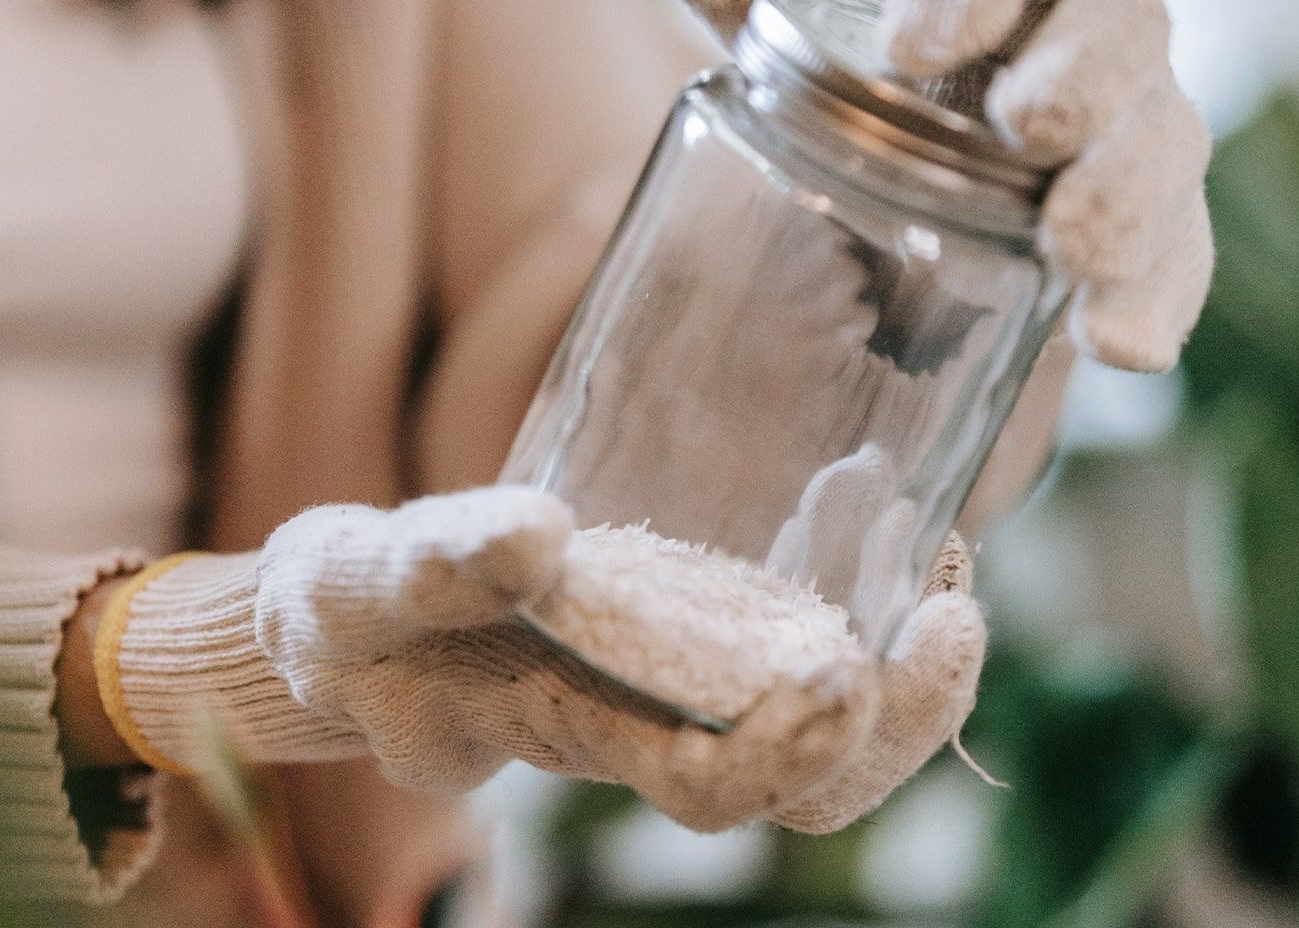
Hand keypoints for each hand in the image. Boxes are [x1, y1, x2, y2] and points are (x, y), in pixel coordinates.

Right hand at [109, 487, 984, 833]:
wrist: (348, 618)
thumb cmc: (346, 615)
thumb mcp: (358, 587)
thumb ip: (433, 565)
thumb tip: (539, 538)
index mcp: (574, 731)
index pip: (713, 789)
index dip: (795, 757)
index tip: (853, 673)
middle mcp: (646, 722)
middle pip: (808, 780)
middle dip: (900, 716)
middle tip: (952, 610)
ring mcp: (674, 675)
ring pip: (821, 717)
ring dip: (902, 657)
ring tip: (941, 555)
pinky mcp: (682, 618)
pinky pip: (795, 631)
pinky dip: (854, 582)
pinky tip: (871, 509)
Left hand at [675, 0, 1212, 372]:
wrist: (889, 258)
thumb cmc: (856, 129)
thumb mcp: (798, 74)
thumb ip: (761, 15)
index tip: (914, 48)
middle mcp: (1079, 47)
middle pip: (1123, 23)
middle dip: (1086, 72)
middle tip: (1028, 127)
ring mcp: (1124, 146)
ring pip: (1165, 142)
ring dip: (1129, 192)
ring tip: (1074, 249)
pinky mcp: (1145, 247)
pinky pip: (1177, 265)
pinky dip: (1154, 304)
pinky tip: (1119, 346)